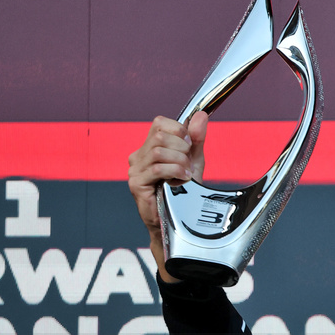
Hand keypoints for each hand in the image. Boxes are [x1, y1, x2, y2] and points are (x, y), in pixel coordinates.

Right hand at [127, 112, 207, 282]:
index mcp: (150, 147)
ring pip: (159, 151)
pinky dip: (175, 172)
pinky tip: (181, 180)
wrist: (180, 220)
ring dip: (180, 161)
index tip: (190, 147)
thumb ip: (197, 138)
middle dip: (183, 148)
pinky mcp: (135, 184)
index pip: (160, 123)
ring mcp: (135, 170)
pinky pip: (157, 168)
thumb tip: (200, 114)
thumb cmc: (185, 192)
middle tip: (188, 165)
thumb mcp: (194, 161)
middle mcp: (139, 156)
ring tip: (186, 174)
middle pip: (161, 135)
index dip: (180, 131)